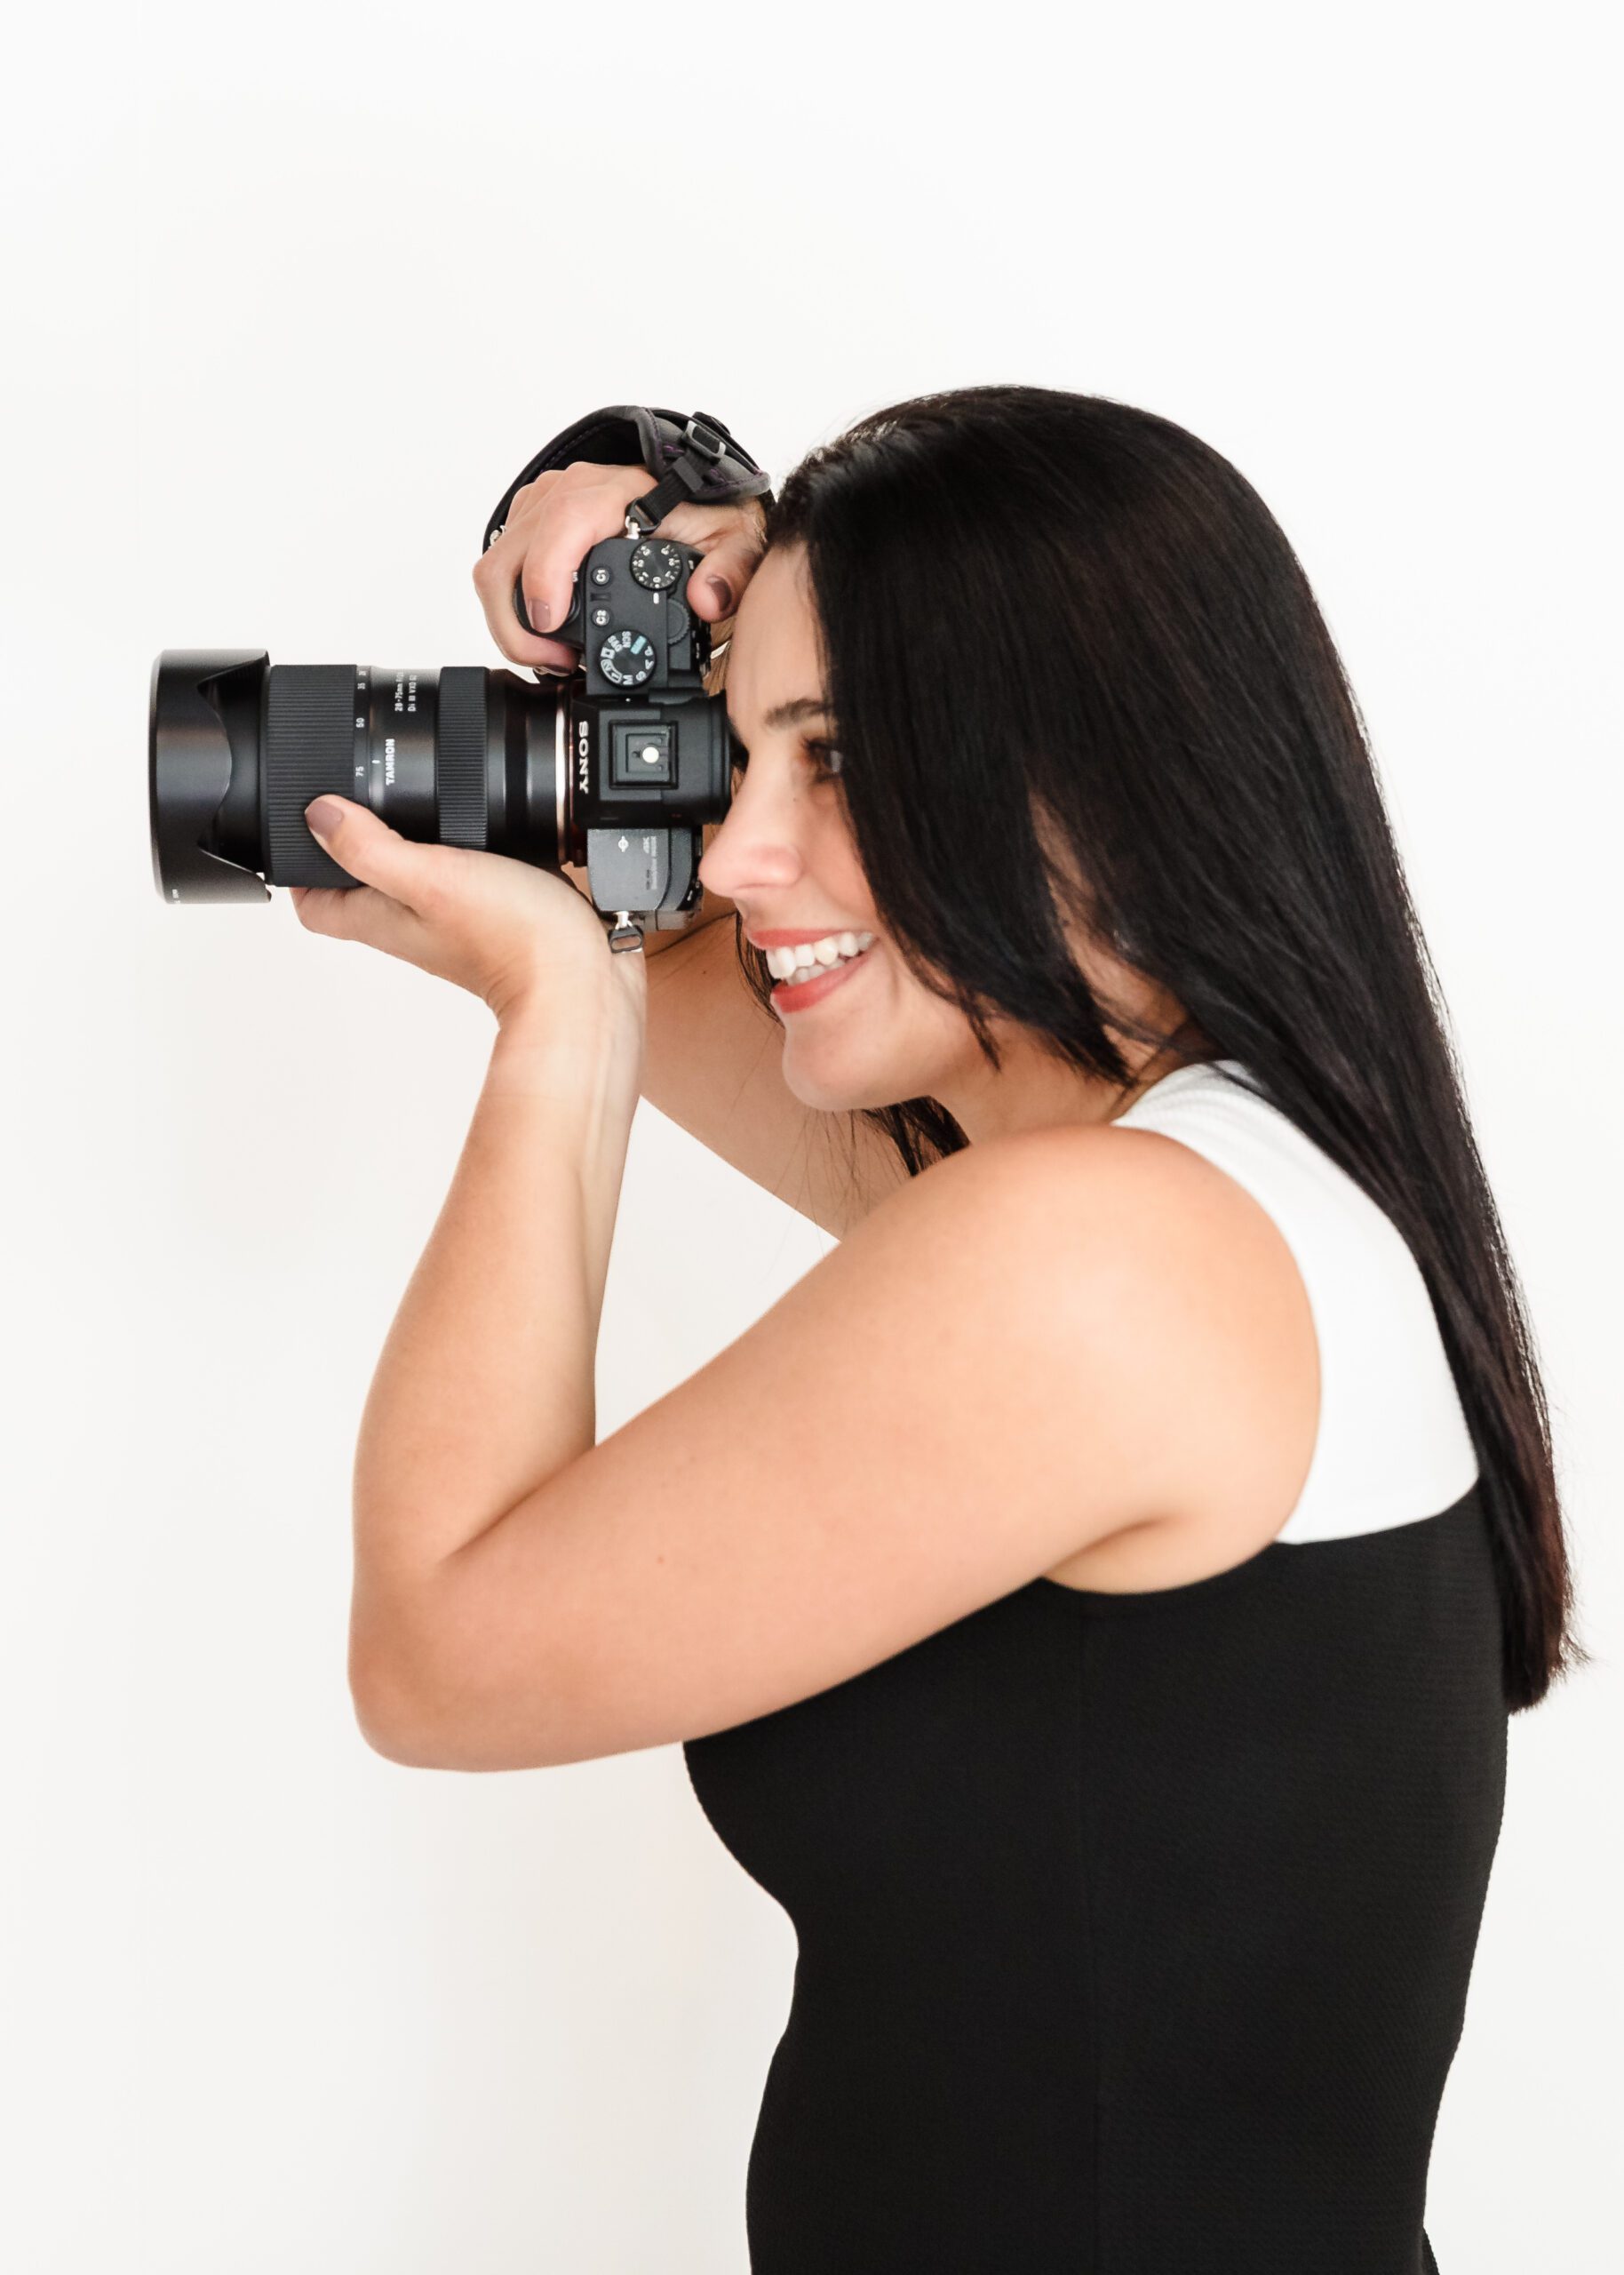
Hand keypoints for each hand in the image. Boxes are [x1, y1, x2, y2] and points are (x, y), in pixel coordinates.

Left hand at [288, 795, 645, 1039]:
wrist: (582, 976)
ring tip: (414, 798)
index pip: (312, 900)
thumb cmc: (511, 941)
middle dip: (352, 838)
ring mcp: (451, 918)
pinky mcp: (493, 909)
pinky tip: (479, 821)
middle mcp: (410, 922)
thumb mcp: (428, 877)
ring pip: (411, 874)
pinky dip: (462, 844)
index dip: (300, 860)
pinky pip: (461, 872)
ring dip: (409, 839)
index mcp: (379, 918)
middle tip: (356, 796)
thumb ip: (368, 847)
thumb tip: (318, 812)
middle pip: (359, 883)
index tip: (307, 818)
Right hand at [471, 460, 767, 675]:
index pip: (560, 524)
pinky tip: (547, 633)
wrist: (693, 495)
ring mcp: (543, 505)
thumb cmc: (707, 516)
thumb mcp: (736, 542)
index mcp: (615, 493)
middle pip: (509, 557)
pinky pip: (500, 567)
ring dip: (512, 623)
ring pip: (495, 568)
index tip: (552, 626)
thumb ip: (730, 572)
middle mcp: (570, 492)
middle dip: (518, 626)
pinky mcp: (531, 521)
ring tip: (556, 657)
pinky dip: (512, 609)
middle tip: (557, 664)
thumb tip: (706, 599)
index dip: (545, 578)